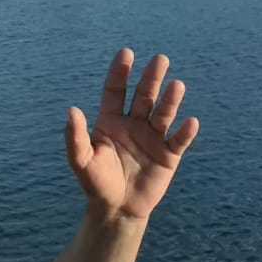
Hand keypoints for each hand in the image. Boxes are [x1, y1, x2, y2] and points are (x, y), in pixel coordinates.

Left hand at [67, 49, 199, 221]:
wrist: (117, 208)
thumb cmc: (96, 183)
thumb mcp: (81, 160)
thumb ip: (76, 136)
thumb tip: (72, 110)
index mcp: (110, 121)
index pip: (115, 91)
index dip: (120, 73)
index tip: (126, 53)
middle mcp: (133, 124)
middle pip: (144, 96)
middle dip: (151, 79)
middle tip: (160, 59)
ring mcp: (153, 138)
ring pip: (163, 114)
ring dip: (170, 100)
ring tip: (177, 85)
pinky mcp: (169, 155)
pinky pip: (179, 141)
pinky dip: (185, 132)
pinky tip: (190, 121)